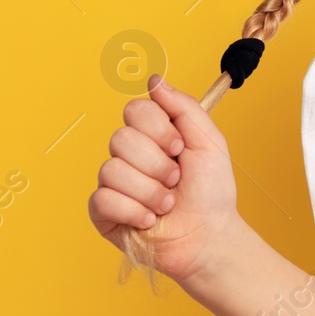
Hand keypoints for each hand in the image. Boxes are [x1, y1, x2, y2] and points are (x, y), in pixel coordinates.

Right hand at [88, 73, 240, 284]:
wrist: (208, 235)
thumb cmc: (211, 190)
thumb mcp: (209, 141)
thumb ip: (183, 107)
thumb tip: (154, 80)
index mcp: (153, 134)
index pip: (135, 110)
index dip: (159, 130)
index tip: (180, 148)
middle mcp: (129, 154)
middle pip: (121, 138)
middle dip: (158, 164)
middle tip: (176, 180)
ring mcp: (113, 183)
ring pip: (112, 170)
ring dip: (150, 192)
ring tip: (167, 203)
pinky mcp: (102, 212)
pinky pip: (103, 199)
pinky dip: (134, 211)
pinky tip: (150, 219)